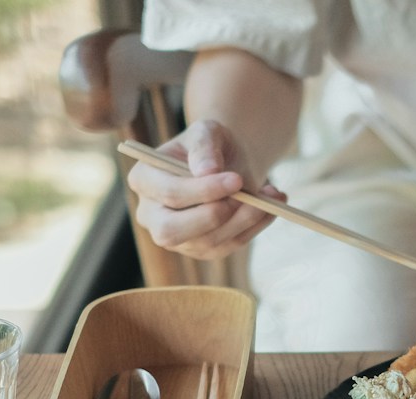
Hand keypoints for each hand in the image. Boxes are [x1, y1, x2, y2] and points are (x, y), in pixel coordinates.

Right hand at [126, 119, 285, 260]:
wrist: (228, 163)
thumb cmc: (211, 145)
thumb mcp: (207, 132)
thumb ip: (205, 147)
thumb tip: (207, 171)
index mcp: (144, 179)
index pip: (169, 193)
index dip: (203, 190)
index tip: (236, 179)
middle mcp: (151, 214)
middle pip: (171, 231)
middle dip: (212, 217)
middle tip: (245, 197)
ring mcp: (177, 237)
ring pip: (206, 243)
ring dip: (243, 221)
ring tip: (271, 195)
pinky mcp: (202, 249)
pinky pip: (228, 246)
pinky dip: (254, 227)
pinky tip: (270, 207)